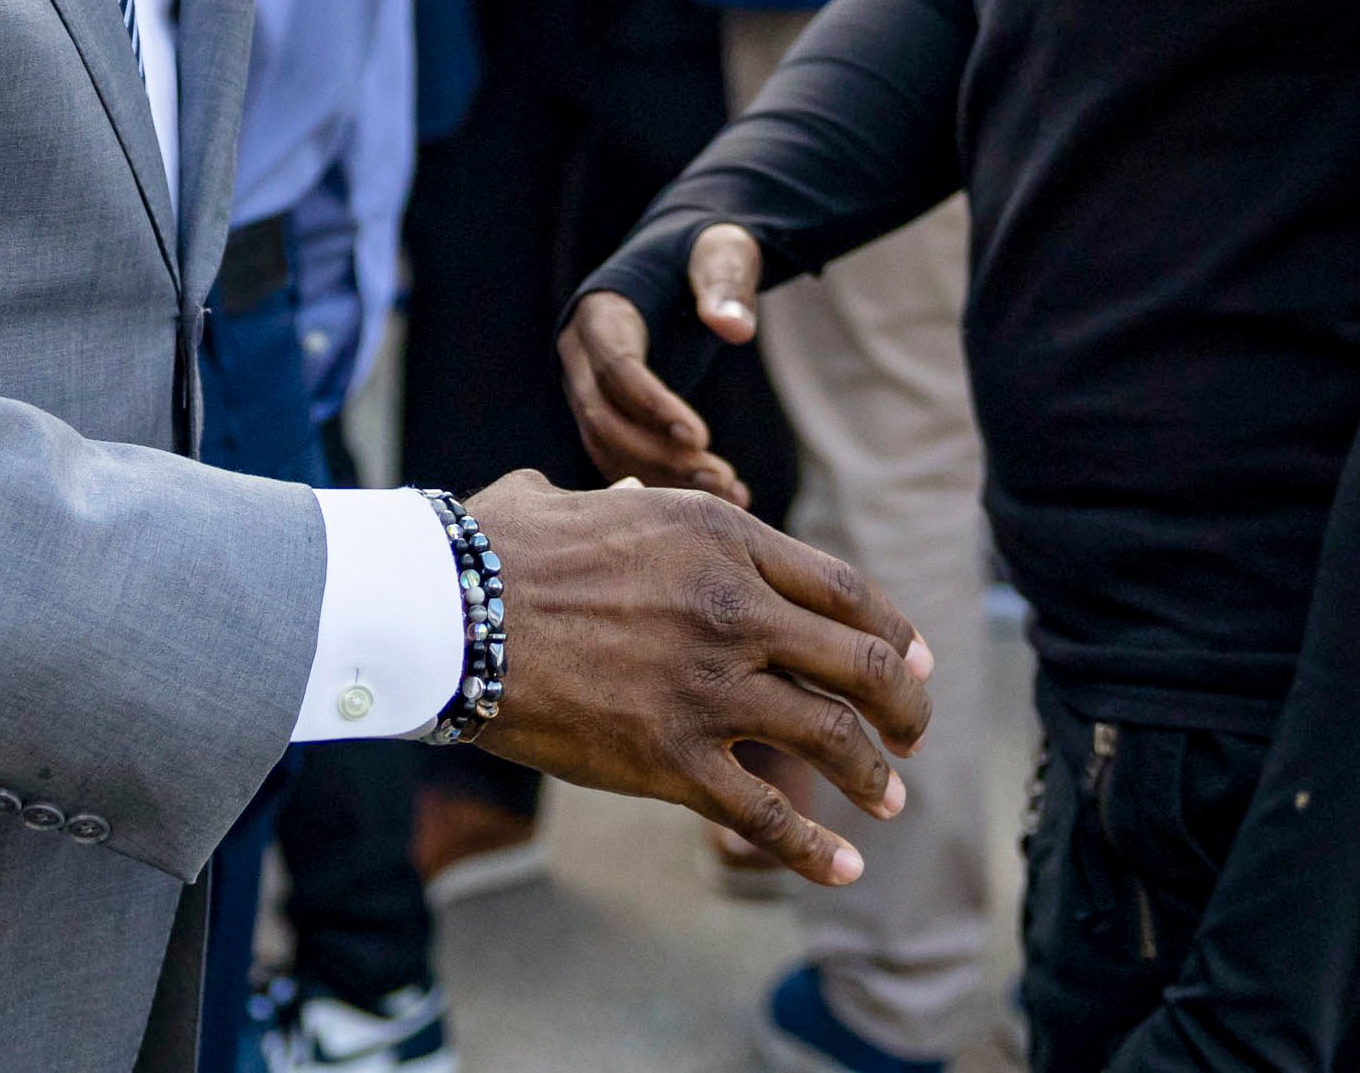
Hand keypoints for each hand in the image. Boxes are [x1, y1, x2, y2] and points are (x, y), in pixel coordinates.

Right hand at [469, 470, 932, 886]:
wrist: (445, 612)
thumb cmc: (495, 550)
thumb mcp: (577, 501)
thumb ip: (625, 503)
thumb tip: (632, 493)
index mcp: (719, 539)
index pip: (846, 591)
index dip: (894, 632)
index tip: (912, 660)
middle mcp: (734, 609)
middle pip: (864, 665)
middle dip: (906, 707)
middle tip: (913, 734)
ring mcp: (710, 687)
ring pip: (834, 740)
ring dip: (876, 776)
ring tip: (890, 799)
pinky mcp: (673, 757)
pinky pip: (767, 812)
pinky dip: (814, 847)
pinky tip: (842, 867)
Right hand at [558, 222, 766, 503]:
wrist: (681, 262)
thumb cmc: (704, 251)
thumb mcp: (722, 252)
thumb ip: (726, 283)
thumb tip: (732, 329)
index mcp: (601, 313)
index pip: (615, 368)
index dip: (652, 405)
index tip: (701, 437)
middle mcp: (581, 356)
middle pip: (603, 418)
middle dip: (657, 455)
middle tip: (720, 476)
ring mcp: (589, 389)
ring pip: (609, 447)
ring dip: (663, 477)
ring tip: (729, 491)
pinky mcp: (609, 412)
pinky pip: (625, 457)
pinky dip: (666, 481)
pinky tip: (722, 494)